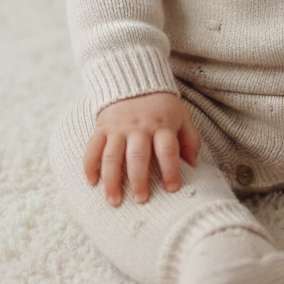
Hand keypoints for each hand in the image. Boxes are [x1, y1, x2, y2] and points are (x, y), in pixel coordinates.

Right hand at [83, 92, 201, 205]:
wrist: (135, 82)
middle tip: (141, 200)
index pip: (167, 150)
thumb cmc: (162, 107)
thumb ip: (190, 140)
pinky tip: (91, 182)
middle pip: (137, 156)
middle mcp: (139, 127)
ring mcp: (118, 128)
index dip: (170, 171)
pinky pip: (92, 148)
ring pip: (112, 156)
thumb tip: (193, 165)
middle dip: (138, 180)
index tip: (172, 189)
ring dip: (112, 180)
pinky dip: (90, 165)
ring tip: (114, 201)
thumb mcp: (182, 117)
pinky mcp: (102, 127)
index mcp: (162, 125)